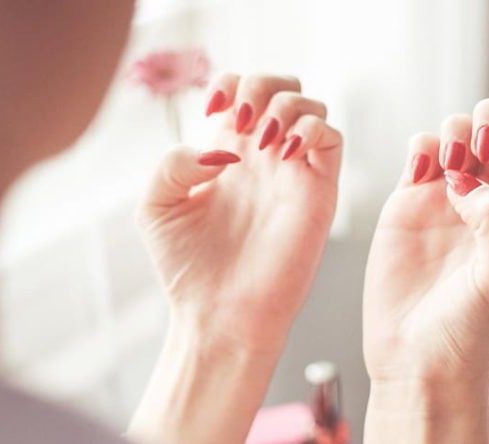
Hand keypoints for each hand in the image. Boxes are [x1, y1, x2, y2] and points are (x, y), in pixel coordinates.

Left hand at [137, 74, 341, 352]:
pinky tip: (285, 152)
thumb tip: (222, 146)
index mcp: (226, 155)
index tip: (215, 110)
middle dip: (263, 84)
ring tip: (263, 140)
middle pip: (281, 88)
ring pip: (311, 106)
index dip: (229, 83)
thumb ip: (174, 164)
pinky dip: (313, 129)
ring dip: (286, 105)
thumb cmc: (188, 270)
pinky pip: (332, 138)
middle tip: (243, 117)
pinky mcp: (319, 192)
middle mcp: (263, 159)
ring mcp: (293, 173)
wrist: (220, 316)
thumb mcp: (157, 207)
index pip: (239, 90)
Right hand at [363, 99, 488, 394]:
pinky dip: (420, 145)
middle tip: (475, 152)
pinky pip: (420, 149)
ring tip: (444, 171)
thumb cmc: (468, 333)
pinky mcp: (411, 201)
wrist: (417, 359)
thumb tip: (469, 185)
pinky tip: (420, 174)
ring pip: (460, 129)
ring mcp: (451, 197)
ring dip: (453, 132)